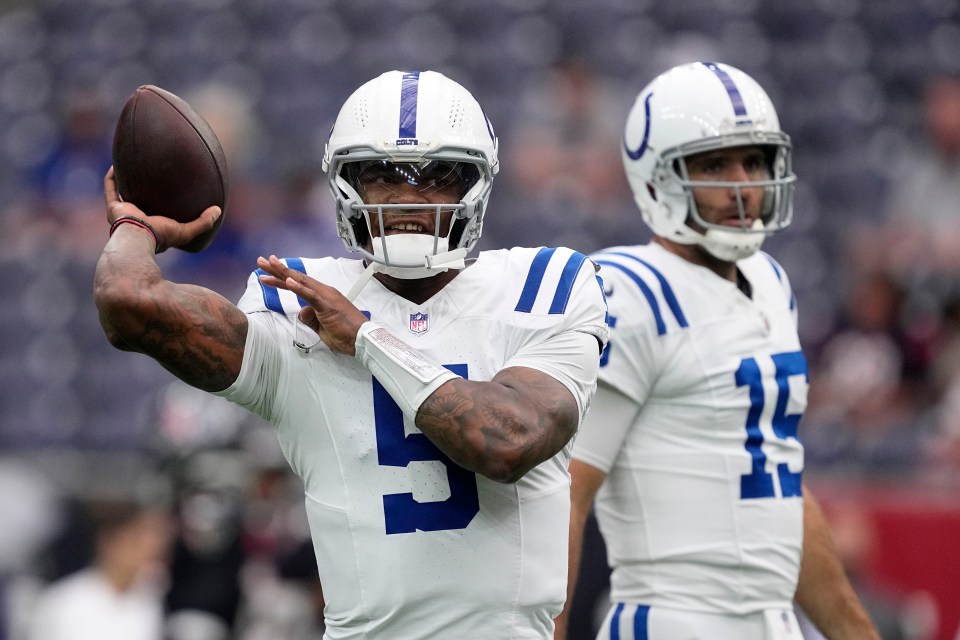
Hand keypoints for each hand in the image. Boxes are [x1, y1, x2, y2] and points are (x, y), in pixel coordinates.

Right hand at [104, 166, 220, 252]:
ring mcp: (123, 214)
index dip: (162, 205)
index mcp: (151, 227)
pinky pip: (110, 189)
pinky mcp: (113, 208)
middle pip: (139, 202)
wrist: (138, 237)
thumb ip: (203, 223)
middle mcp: (136, 220)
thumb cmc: (160, 236)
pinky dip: (112, 178)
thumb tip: (218, 210)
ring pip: (122, 194)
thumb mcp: (186, 231)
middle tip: (150, 175)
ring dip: (125, 182)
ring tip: (131, 167)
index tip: (170, 192)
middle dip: (141, 191)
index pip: (157, 215)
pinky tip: (116, 164)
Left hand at [256, 255, 368, 355]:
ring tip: (268, 265)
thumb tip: (302, 312)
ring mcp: (326, 297)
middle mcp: (324, 292)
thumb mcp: (322, 328)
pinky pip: (311, 295)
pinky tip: (288, 281)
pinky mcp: (328, 305)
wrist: (363, 340)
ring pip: (301, 282)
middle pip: (297, 278)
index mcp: (323, 296)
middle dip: (278, 269)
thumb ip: (311, 319)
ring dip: (284, 273)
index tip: (268, 271)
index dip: (282, 277)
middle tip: (261, 261)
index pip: (299, 284)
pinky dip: (299, 288)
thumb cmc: (346, 335)